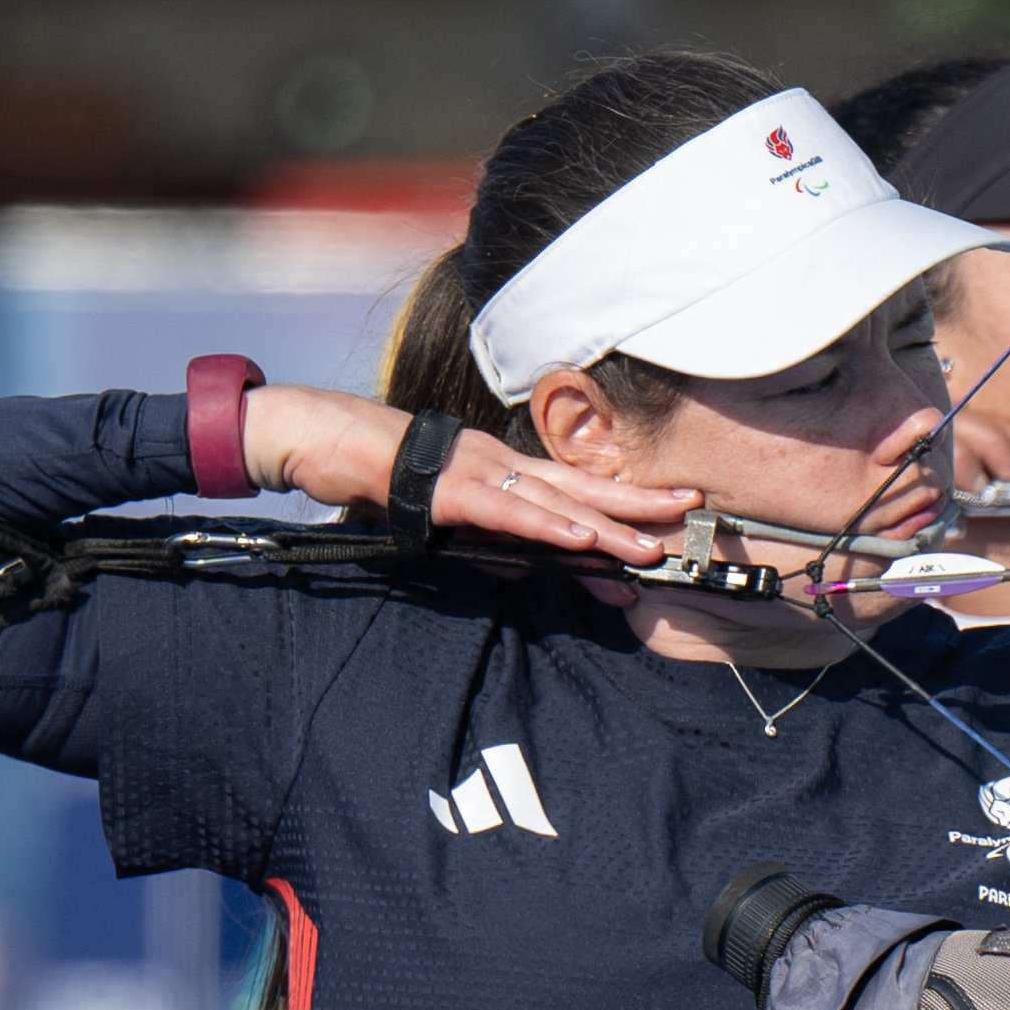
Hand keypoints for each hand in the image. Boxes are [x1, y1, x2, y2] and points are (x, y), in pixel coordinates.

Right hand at [235, 379, 704, 568]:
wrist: (319, 437)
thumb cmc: (372, 475)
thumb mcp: (439, 519)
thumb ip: (482, 543)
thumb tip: (520, 572)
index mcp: (497, 466)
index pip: (569, 486)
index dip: (618, 499)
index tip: (664, 514)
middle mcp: (496, 461)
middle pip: (579, 484)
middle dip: (637, 500)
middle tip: (691, 511)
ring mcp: (475, 471)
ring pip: (553, 499)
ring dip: (605, 522)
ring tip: (651, 543)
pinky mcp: (449, 490)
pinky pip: (506, 510)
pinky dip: (546, 524)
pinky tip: (580, 537)